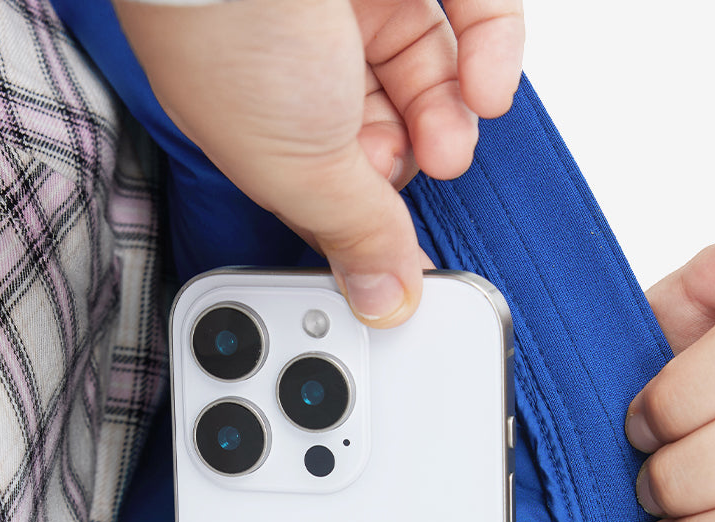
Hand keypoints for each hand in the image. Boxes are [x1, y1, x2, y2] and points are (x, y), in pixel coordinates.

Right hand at [114, 0, 523, 325]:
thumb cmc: (223, 26)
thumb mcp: (298, 165)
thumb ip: (353, 233)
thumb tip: (384, 299)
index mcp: (262, 115)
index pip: (334, 175)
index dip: (374, 209)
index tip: (406, 247)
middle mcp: (303, 55)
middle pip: (391, 121)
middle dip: (420, 156)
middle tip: (430, 167)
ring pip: (435, 67)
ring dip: (458, 115)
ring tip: (457, 131)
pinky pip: (472, 7)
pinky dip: (491, 50)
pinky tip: (487, 84)